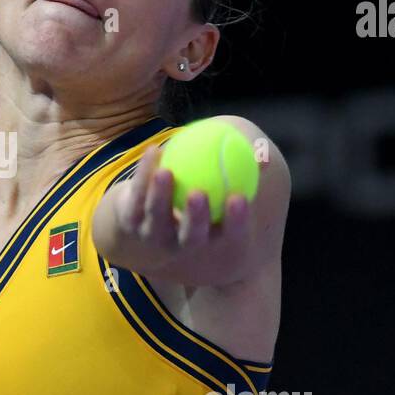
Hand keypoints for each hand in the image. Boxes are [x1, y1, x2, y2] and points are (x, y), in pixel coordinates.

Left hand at [98, 142, 252, 281]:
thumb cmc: (193, 198)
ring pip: (156, 218)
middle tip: (199, 193)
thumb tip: (263, 153)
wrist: (146, 214)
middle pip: (189, 237)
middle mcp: (180, 244)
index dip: (234, 222)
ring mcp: (153, 236)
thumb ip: (242, 173)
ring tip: (167, 172)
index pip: (227, 236)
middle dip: (195, 218)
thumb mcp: (219, 190)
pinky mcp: (131, 222)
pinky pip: (137, 196)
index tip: (240, 198)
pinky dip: (144, 173)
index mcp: (208, 240)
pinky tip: (155, 150)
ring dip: (160, 195)